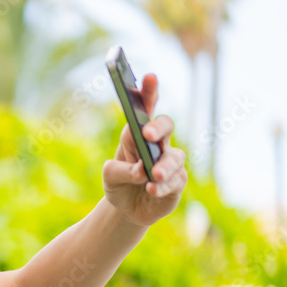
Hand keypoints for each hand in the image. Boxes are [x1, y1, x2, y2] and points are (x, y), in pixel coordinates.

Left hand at [102, 73, 187, 227]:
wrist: (127, 209)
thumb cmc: (119, 184)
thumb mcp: (109, 177)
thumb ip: (119, 171)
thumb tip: (141, 171)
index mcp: (137, 135)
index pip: (145, 109)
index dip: (149, 92)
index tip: (149, 77)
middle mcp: (158, 145)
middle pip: (165, 126)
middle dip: (158, 127)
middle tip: (147, 133)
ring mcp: (170, 164)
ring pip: (175, 156)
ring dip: (164, 165)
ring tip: (153, 174)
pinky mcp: (177, 183)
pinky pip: (175, 181)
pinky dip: (162, 186)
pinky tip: (151, 189)